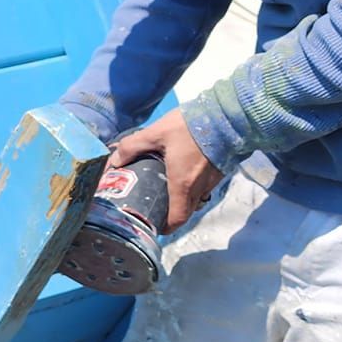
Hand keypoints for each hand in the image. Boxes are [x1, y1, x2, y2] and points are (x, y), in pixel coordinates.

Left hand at [109, 110, 221, 232]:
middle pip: (186, 212)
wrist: (227, 114)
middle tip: (157, 207)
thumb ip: (132, 147)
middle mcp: (199, 188)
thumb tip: (114, 160)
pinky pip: (205, 188)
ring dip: (183, 201)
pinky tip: (185, 174)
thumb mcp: (155, 133)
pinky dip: (194, 188)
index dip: (165, 227)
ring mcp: (212, 181)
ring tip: (168, 190)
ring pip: (196, 200)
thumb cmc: (190, 126)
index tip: (155, 225)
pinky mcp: (220, 171)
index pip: (176, 219)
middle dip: (172, 215)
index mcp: (182, 184)